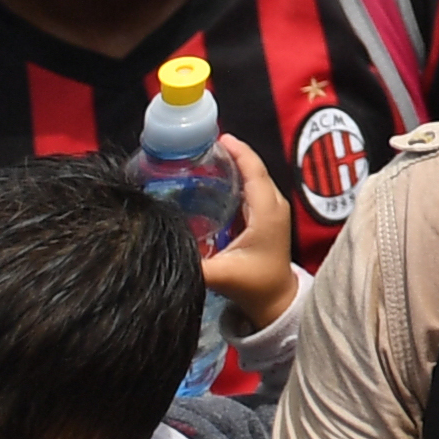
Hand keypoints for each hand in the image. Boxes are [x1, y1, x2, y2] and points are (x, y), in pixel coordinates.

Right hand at [203, 137, 299, 333]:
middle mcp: (273, 206)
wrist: (275, 302)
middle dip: (231, 154)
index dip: (239, 151)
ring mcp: (270, 212)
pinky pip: (249, 191)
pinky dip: (233, 181)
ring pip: (251, 179)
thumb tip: (163, 248)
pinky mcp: (264, 220)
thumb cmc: (254, 286)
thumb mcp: (222, 275)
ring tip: (203, 157)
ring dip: (232, 166)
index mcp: (267, 211)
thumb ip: (194, 264)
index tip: (219, 137)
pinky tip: (212, 182)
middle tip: (201, 145)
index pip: (254, 171)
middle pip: (253, 170)